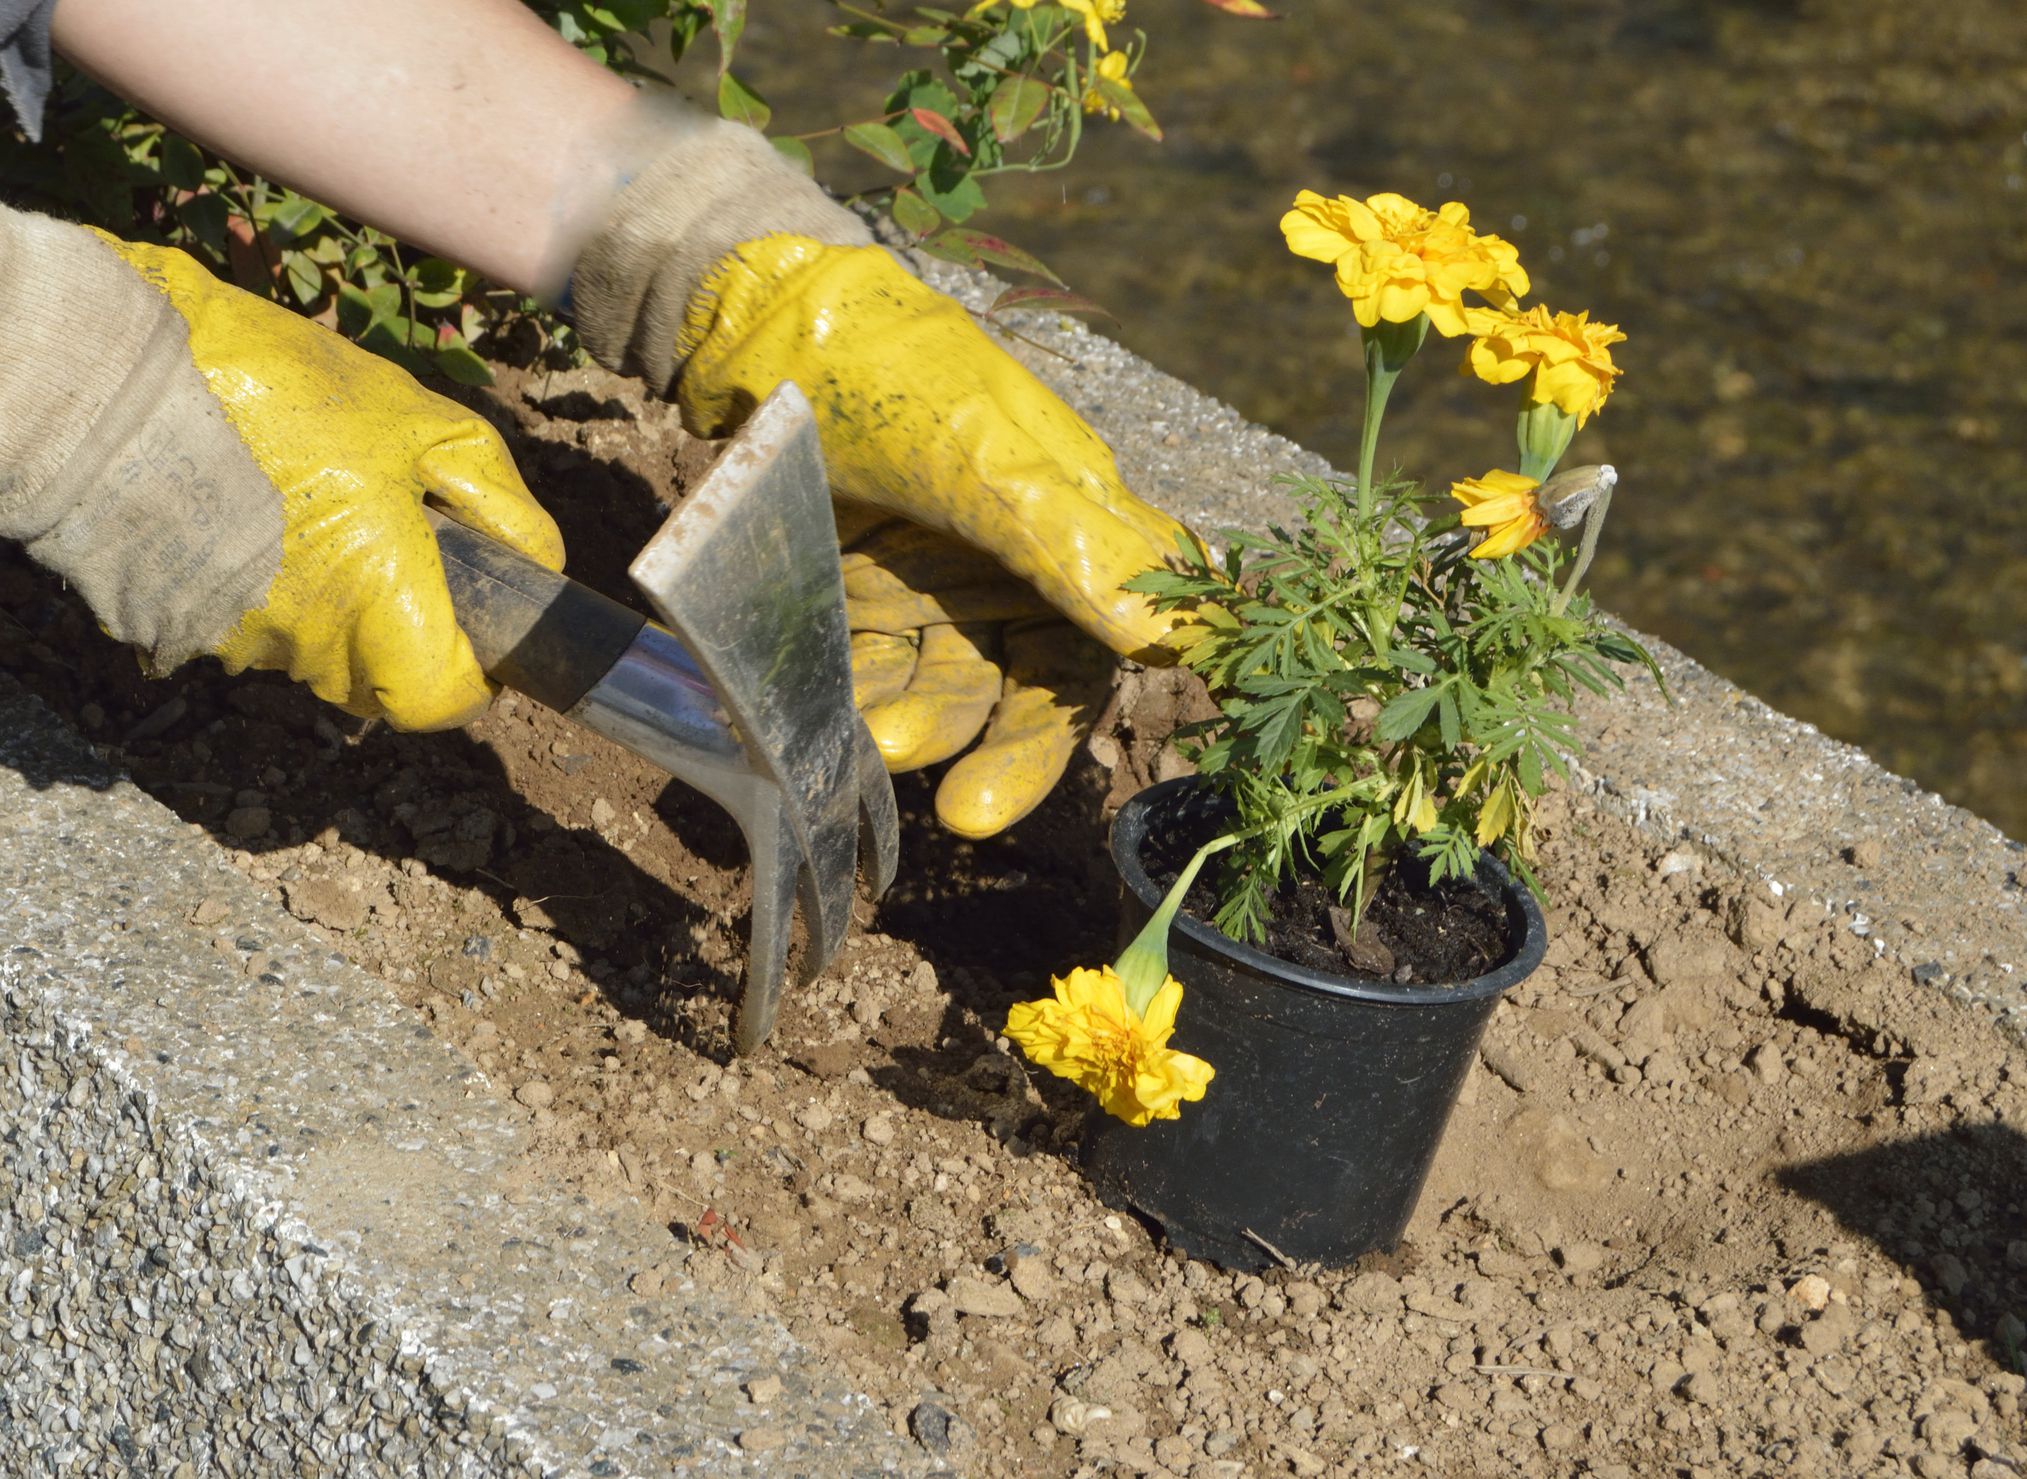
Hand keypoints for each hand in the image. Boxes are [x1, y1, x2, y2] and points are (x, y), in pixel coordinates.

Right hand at [0, 210, 561, 730]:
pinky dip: (268, 589)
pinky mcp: (181, 629)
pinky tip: (255, 517)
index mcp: (379, 605)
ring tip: (315, 513)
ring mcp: (241, 643)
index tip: (477, 626)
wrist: (112, 379)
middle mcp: (309, 647)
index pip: (446, 703)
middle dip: (406, 630)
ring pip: (317, 656)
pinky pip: (253, 629)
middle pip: (383, 684)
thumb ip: (498, 503)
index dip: (474, 674)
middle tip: (398, 547)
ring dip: (335, 605)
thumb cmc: (276, 392)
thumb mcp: (421, 423)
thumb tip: (538, 564)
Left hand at [561, 115, 1196, 833]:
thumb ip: (1070, 547)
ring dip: (906, 721)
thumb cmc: (892, 366)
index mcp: (1070, 521)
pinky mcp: (855, 579)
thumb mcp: (985, 454)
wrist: (753, 313)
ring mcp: (929, 573)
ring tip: (866, 741)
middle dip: (990, 748)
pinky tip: (810, 715)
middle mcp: (1008, 560)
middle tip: (962, 813)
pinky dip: (842, 692)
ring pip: (932, 680)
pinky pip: (858, 660)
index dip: (1066, 725)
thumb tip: (1175, 642)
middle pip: (1017, 683)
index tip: (1013, 794)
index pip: (1100, 646)